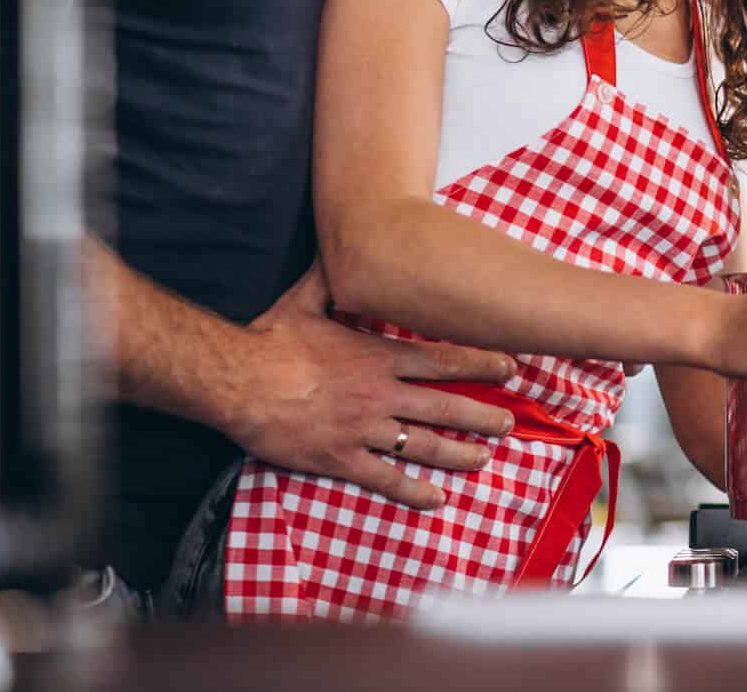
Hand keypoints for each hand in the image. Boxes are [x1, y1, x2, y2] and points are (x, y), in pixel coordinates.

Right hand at [226, 263, 519, 508]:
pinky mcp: (340, 459)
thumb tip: (337, 246)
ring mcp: (363, 429)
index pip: (443, 359)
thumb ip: (330, 280)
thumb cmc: (269, 341)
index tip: (510, 369)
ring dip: (459, 453)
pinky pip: (384, 478)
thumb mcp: (304, 301)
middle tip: (509, 424)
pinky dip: (413, 490)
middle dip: (482, 416)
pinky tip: (436, 499)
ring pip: (423, 445)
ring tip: (484, 458)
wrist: (236, 381)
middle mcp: (379, 394)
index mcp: (377, 356)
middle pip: (445, 406)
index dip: (481, 365)